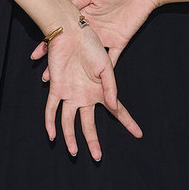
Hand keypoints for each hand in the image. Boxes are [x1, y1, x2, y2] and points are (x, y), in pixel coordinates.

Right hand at [30, 0, 158, 81]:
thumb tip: (61, 10)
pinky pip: (112, 58)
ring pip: (90, 58)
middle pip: (74, 49)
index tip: (37, 54)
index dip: (51, 43)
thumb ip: (78, 1)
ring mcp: (106, 37)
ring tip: (66, 81)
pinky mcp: (120, 41)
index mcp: (85, 17)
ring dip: (79, 70)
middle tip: (47, 76)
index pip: (65, 33)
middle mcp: (94, 30)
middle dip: (61, 63)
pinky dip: (106, 70)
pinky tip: (95, 82)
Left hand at [42, 21, 142, 160]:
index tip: (138, 134)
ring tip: (74, 152)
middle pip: (89, 124)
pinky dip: (50, 122)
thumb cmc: (91, 45)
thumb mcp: (106, 66)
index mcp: (100, 91)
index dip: (128, 123)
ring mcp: (70, 94)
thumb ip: (110, 87)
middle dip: (93, 141)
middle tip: (98, 156)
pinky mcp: (56, 88)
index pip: (117, 111)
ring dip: (70, 137)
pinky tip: (51, 135)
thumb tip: (112, 105)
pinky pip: (51, 109)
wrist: (71, 33)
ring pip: (69, 122)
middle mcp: (85, 96)